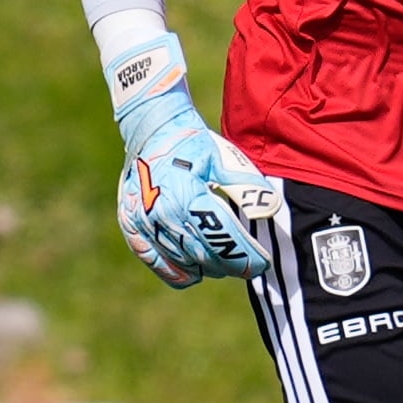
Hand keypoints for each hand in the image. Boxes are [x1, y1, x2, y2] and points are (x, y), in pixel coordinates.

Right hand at [104, 30, 278, 285]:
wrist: (152, 131)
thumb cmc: (195, 145)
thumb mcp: (225, 157)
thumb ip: (246, 184)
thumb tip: (270, 208)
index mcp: (188, 195)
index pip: (222, 239)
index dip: (245, 257)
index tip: (262, 265)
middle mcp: (162, 212)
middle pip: (204, 256)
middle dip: (231, 265)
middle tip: (247, 266)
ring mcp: (143, 222)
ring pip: (183, 263)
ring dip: (208, 267)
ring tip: (224, 261)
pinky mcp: (132, 227)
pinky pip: (158, 263)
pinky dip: (179, 271)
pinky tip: (197, 268)